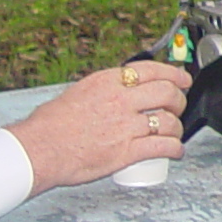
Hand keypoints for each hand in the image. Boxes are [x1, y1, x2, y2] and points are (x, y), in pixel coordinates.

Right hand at [5, 62, 190, 192]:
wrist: (39, 150)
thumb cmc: (49, 126)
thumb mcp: (78, 93)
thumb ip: (100, 91)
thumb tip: (115, 92)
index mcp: (107, 82)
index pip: (152, 70)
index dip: (174, 74)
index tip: (182, 79)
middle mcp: (120, 100)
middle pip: (167, 93)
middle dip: (179, 100)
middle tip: (179, 106)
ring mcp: (125, 126)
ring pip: (169, 122)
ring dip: (178, 128)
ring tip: (174, 132)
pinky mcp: (127, 151)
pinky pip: (163, 147)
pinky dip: (175, 149)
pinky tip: (175, 151)